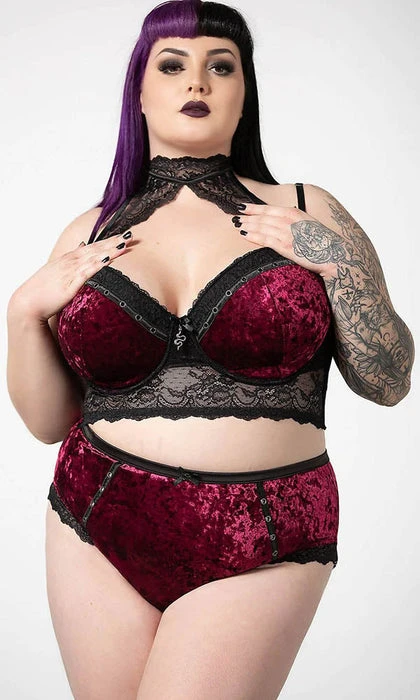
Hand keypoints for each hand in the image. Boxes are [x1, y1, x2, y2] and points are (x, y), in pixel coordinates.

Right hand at [10, 231, 133, 321]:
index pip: (93, 246)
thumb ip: (71, 259)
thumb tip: (82, 246)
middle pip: (96, 249)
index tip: (122, 235)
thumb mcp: (58, 269)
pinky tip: (108, 260)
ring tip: (124, 243)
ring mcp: (70, 272)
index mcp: (69, 259)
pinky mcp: (70, 284)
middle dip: (113, 241)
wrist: (28, 302)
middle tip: (130, 234)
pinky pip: (87, 273)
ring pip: (94, 258)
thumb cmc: (43, 289)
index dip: (108, 240)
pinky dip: (98, 265)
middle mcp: (71, 262)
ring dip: (110, 250)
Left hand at [232, 203, 341, 276]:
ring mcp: (287, 233)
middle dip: (247, 216)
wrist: (335, 254)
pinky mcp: (286, 246)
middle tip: (235, 217)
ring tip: (237, 225)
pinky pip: (265, 239)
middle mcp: (290, 221)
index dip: (254, 208)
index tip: (243, 207)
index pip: (270, 209)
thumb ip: (296, 219)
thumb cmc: (323, 242)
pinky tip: (244, 235)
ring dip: (247, 225)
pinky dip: (253, 236)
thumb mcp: (309, 224)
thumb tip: (287, 214)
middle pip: (263, 217)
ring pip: (262, 227)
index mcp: (295, 213)